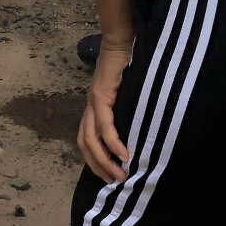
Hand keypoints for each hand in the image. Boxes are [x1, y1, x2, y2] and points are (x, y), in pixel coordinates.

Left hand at [78, 37, 133, 183]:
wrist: (122, 42)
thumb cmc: (128, 67)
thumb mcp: (126, 96)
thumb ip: (126, 113)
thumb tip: (140, 134)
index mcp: (94, 109)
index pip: (86, 141)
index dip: (94, 161)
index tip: (108, 177)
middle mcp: (89, 107)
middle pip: (85, 144)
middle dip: (98, 167)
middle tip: (115, 183)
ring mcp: (93, 102)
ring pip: (91, 139)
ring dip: (104, 160)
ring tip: (120, 175)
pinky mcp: (101, 95)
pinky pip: (104, 124)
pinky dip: (112, 142)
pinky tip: (123, 155)